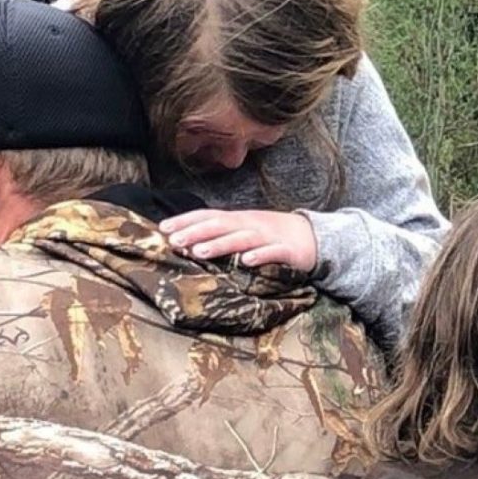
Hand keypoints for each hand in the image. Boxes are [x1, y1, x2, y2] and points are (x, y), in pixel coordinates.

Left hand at [161, 209, 318, 271]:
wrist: (314, 237)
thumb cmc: (272, 236)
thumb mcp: (245, 230)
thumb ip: (221, 234)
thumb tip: (188, 241)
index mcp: (239, 219)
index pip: (208, 216)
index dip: (186, 221)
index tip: (163, 228)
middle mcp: (251, 224)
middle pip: (221, 225)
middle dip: (196, 232)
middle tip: (173, 241)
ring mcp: (269, 236)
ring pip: (242, 239)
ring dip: (220, 244)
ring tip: (198, 252)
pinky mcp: (288, 251)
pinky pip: (272, 253)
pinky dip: (260, 256)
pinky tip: (246, 262)